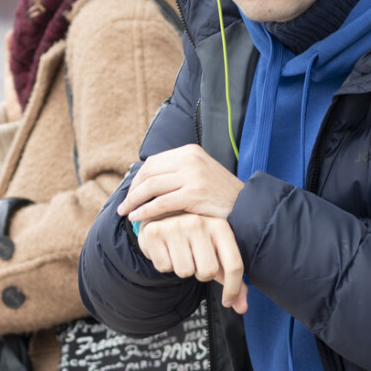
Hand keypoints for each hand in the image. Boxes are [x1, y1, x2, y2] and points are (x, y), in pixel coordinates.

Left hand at [120, 145, 245, 225]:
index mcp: (190, 151)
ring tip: (126, 213)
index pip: (153, 162)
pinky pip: (160, 203)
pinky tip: (137, 218)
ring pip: (151, 187)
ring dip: (134, 201)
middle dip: (132, 191)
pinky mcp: (194, 194)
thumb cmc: (220, 195)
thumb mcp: (200, 173)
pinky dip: (145, 211)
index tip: (131, 193)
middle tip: (124, 206)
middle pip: (149, 173)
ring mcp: (192, 175)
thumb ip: (179, 172)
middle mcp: (190, 159)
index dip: (137, 179)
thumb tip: (149, 180)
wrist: (246, 206)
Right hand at [136, 215, 246, 312]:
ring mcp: (175, 226)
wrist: (162, 221)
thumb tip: (241, 307)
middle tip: (195, 262)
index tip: (227, 302)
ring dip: (182, 270)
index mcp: (220, 226)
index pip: (234, 265)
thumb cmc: (195, 243)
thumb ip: (232, 281)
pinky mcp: (154, 232)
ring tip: (180, 255)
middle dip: (200, 274)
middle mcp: (198, 223)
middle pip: (207, 272)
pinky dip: (165, 265)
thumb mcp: (217, 256)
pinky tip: (166, 251)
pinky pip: (164, 267)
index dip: (232, 289)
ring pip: (184, 272)